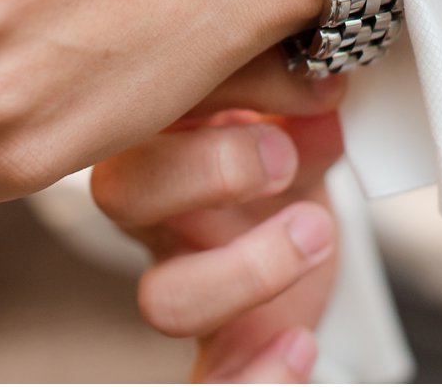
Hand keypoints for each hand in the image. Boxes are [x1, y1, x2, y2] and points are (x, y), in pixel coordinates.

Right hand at [91, 54, 346, 382]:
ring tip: (314, 233)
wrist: (302, 223)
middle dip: (208, 169)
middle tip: (282, 158)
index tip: (283, 91)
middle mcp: (156, 211)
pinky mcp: (221, 343)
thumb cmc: (277, 154)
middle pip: (121, 193)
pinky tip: (296, 345)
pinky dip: (255, 381)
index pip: (142, 104)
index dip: (204, 95)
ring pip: (164, 299)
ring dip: (247, 270)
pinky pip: (211, 383)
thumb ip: (291, 91)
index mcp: (159, 135)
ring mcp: (184, 278)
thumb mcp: (286, 109)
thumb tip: (320, 85)